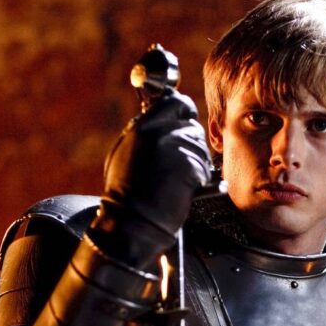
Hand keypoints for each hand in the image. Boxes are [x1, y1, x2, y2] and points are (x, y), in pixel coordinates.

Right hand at [88, 91, 210, 268]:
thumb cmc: (125, 197)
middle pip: (190, 123)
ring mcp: (173, 147)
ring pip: (199, 146)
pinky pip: (203, 166)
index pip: (174, 103)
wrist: (130, 222)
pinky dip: (199, 180)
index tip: (185, 123)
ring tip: (178, 182)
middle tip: (184, 161)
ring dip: (195, 162)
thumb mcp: (123, 155)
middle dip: (191, 141)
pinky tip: (183, 191)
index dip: (183, 114)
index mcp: (140, 127)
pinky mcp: (187, 164)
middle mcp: (156, 131)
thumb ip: (143, 135)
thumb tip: (160, 123)